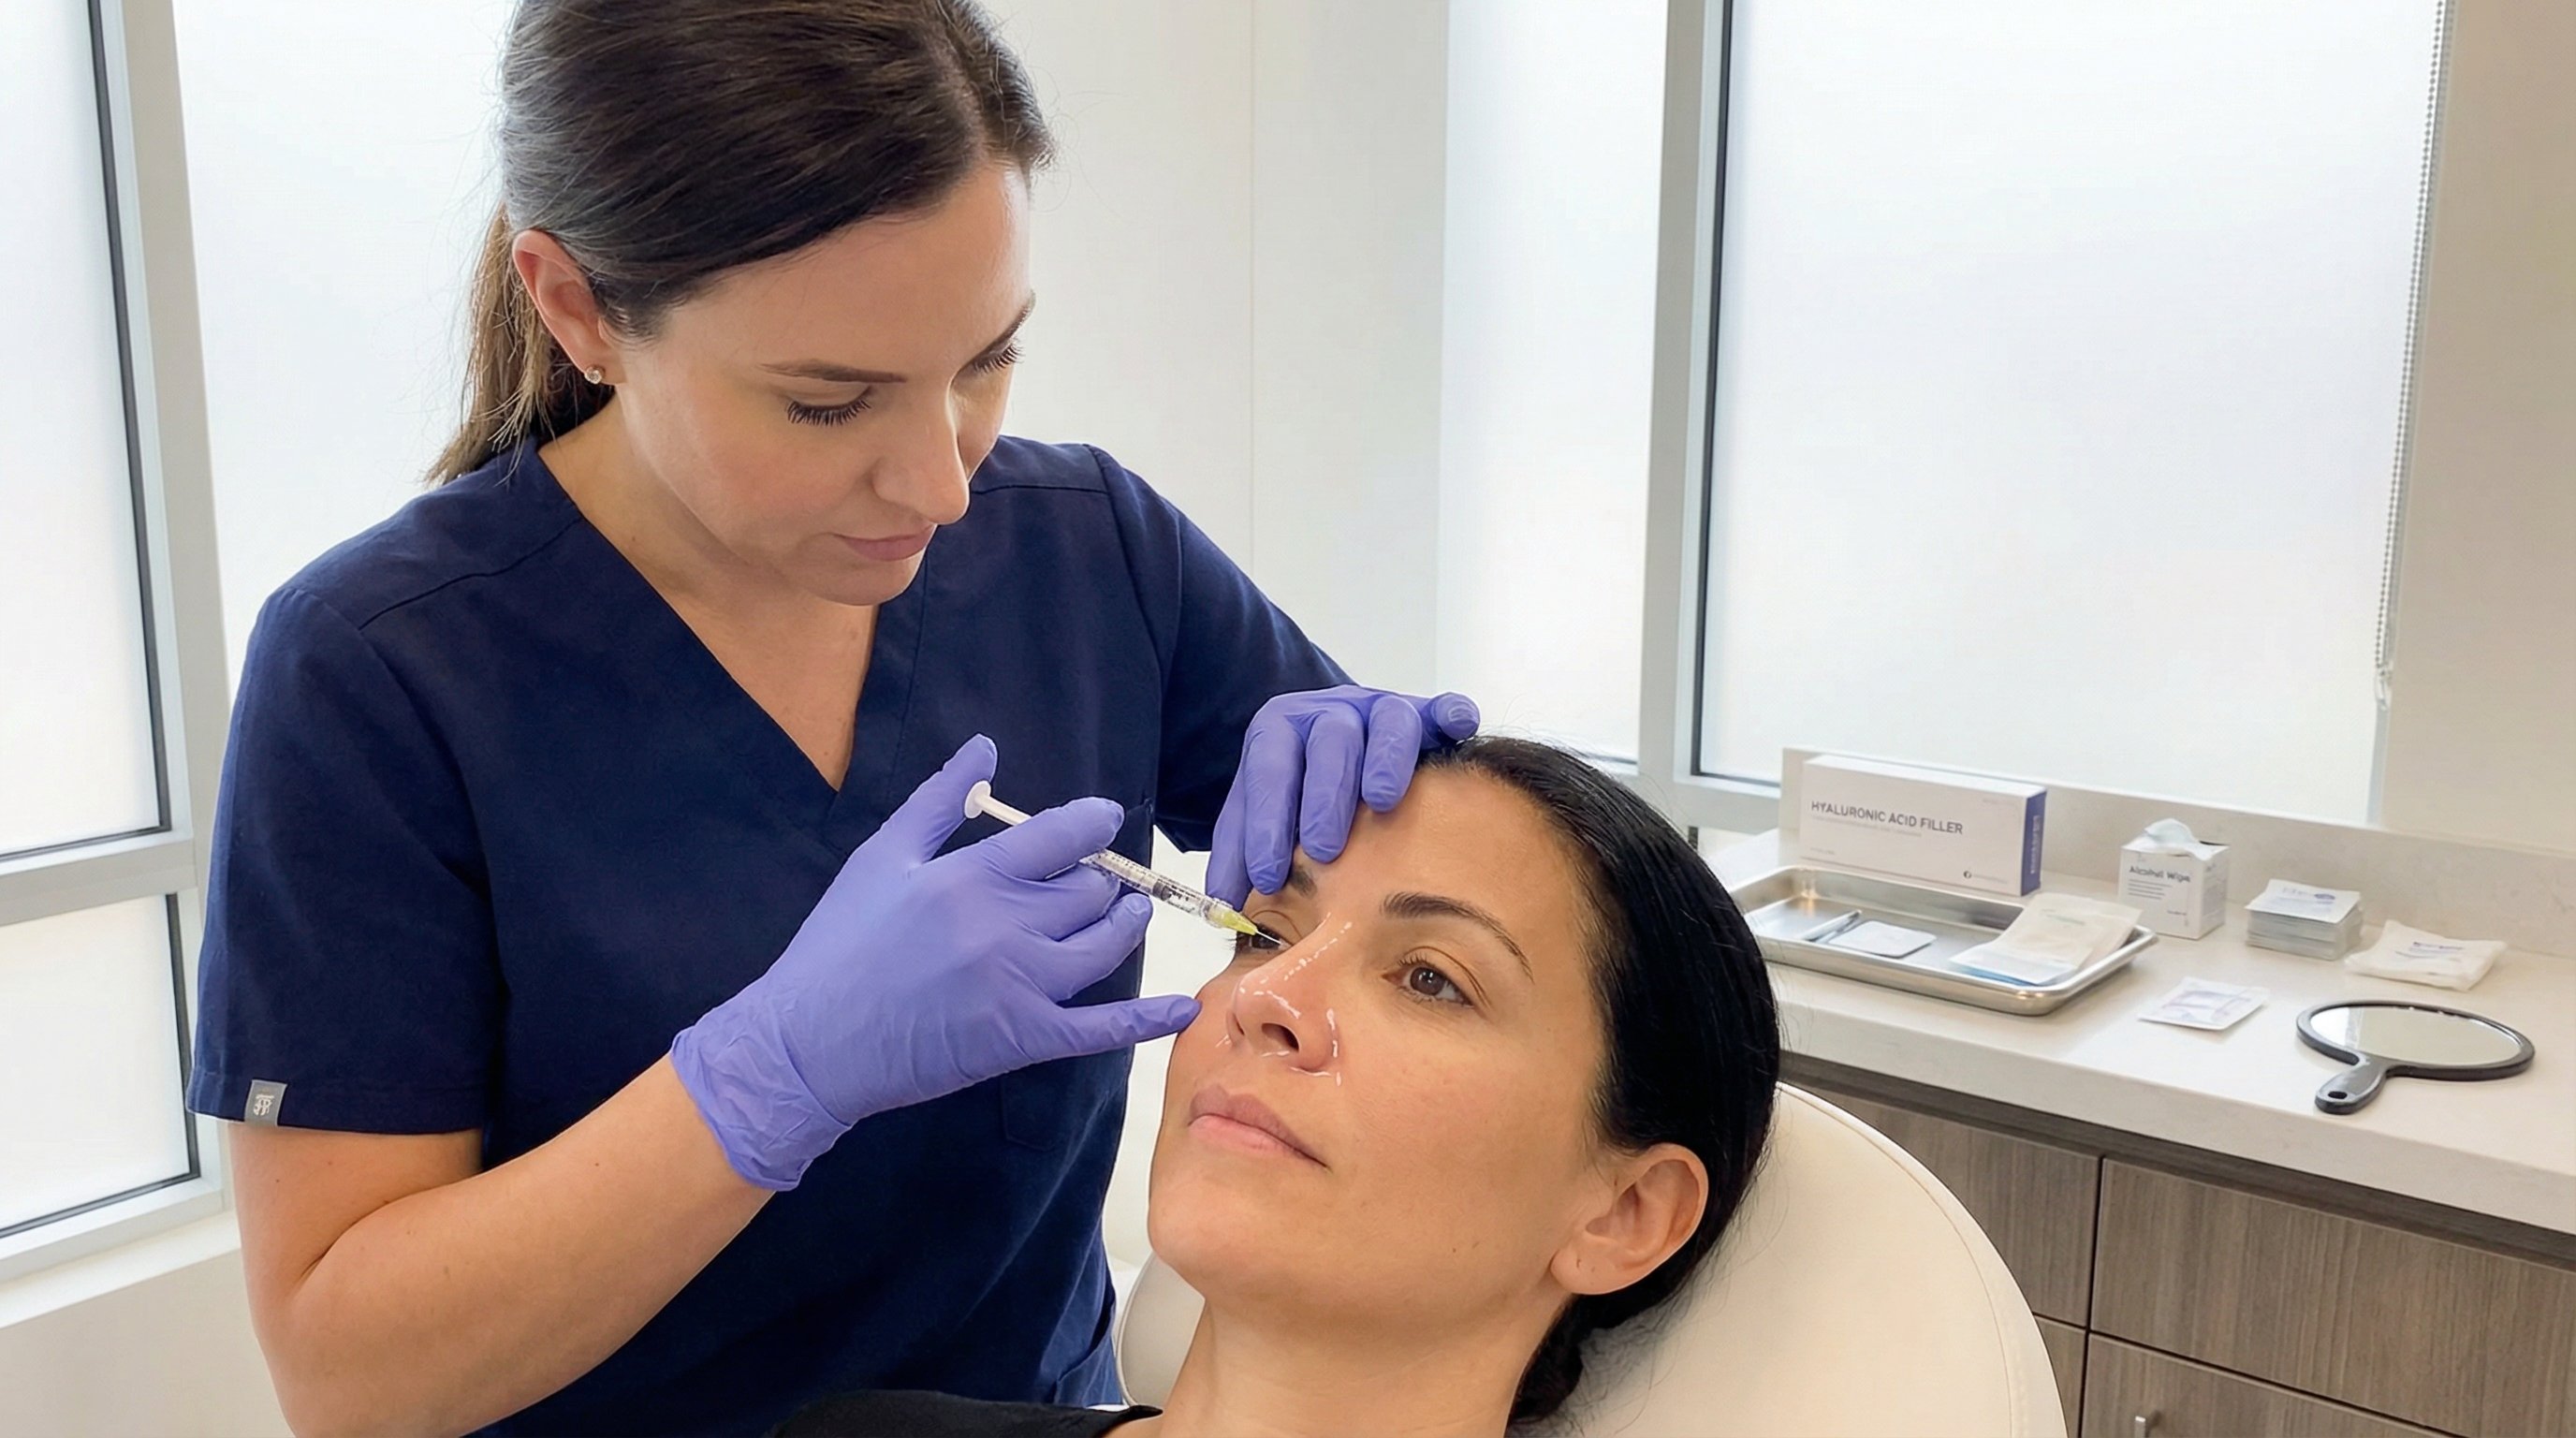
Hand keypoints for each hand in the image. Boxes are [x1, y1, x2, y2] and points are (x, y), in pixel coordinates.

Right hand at [672, 736, 1198, 1188]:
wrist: (810, 1042)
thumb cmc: (838, 944)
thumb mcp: (882, 858)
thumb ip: (939, 801)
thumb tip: (984, 746)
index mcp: (974, 877)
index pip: (1064, 836)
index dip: (1094, 822)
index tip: (1105, 819)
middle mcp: (1008, 927)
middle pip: (1089, 891)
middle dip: (1103, 879)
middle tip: (1102, 878)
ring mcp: (1022, 986)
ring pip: (1105, 946)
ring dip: (1127, 924)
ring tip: (1130, 912)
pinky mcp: (1024, 1039)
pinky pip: (1101, 1029)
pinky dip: (1146, 1019)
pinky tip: (1182, 1008)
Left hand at [1205, 685, 1479, 904]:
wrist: (1336, 751)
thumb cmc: (1299, 796)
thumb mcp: (1261, 818)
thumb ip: (1240, 855)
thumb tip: (1222, 905)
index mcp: (1281, 729)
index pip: (1270, 768)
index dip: (1266, 821)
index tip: (1267, 874)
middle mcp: (1332, 711)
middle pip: (1329, 740)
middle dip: (1325, 794)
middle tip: (1325, 850)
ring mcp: (1381, 709)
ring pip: (1387, 720)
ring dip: (1384, 759)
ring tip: (1381, 802)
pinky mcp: (1426, 713)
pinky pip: (1442, 708)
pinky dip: (1452, 716)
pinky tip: (1461, 731)